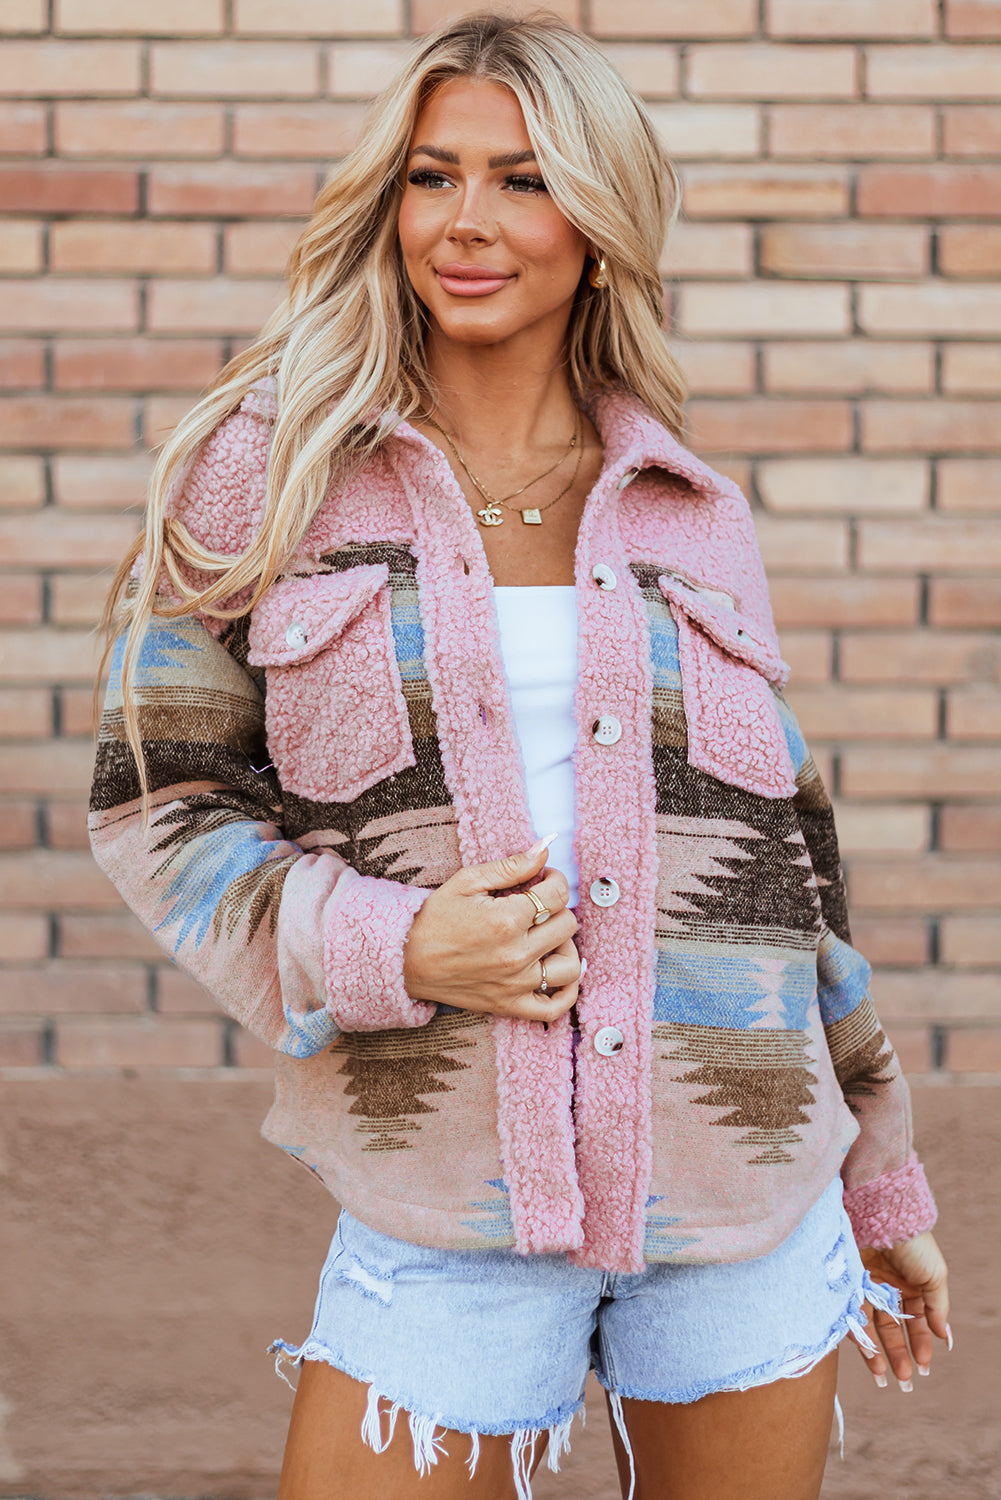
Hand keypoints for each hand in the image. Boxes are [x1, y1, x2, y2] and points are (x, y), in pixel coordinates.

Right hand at [402, 838, 580, 1023]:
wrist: (405, 960)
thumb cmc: (434, 918)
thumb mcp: (467, 882)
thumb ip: (510, 866)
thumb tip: (544, 849)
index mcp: (505, 919)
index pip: (557, 894)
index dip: (554, 879)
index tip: (543, 879)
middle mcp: (515, 954)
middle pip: (567, 925)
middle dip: (557, 909)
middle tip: (539, 906)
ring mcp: (515, 984)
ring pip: (570, 966)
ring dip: (566, 947)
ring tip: (548, 938)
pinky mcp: (509, 1005)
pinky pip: (554, 1008)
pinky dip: (567, 993)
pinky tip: (559, 972)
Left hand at [850, 1231, 950, 1389]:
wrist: (881, 1216)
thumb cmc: (912, 1244)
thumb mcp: (934, 1276)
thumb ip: (938, 1308)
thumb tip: (944, 1337)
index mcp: (909, 1283)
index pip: (915, 1320)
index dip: (919, 1344)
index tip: (924, 1367)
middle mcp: (885, 1285)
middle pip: (891, 1327)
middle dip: (898, 1355)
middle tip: (904, 1382)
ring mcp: (864, 1284)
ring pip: (870, 1325)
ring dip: (877, 1352)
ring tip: (883, 1376)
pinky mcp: (845, 1283)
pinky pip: (850, 1314)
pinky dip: (858, 1335)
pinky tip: (867, 1353)